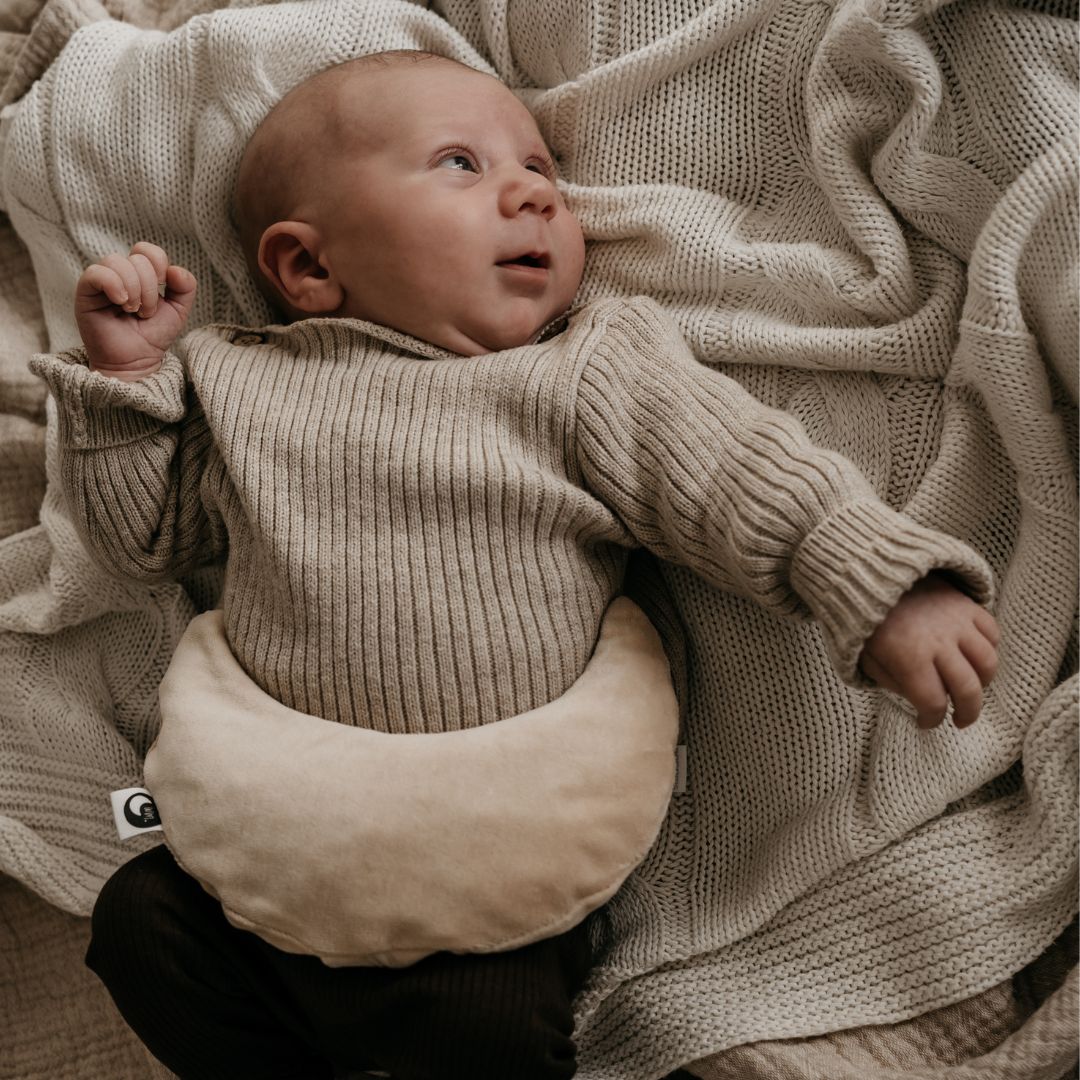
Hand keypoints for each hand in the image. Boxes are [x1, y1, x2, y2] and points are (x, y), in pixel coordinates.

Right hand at [75, 241, 196, 379]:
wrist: (135, 362)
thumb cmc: (152, 336)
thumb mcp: (178, 311)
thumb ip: (185, 287)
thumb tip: (175, 269)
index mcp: (140, 274)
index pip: (148, 251)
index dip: (159, 265)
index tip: (163, 288)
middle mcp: (119, 274)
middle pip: (137, 258)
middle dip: (150, 288)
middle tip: (145, 312)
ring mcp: (101, 281)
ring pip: (117, 262)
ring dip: (134, 289)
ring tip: (133, 311)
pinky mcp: (85, 292)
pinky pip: (96, 273)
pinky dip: (114, 285)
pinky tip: (121, 302)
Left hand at [859, 572, 998, 728]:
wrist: (869, 571)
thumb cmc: (863, 617)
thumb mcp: (864, 655)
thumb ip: (890, 682)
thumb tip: (917, 700)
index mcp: (908, 656)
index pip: (933, 702)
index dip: (931, 720)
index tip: (925, 723)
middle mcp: (939, 641)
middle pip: (968, 689)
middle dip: (967, 713)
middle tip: (959, 720)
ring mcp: (957, 621)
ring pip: (988, 663)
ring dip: (983, 682)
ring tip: (969, 688)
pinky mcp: (966, 604)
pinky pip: (992, 632)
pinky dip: (989, 649)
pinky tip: (973, 656)